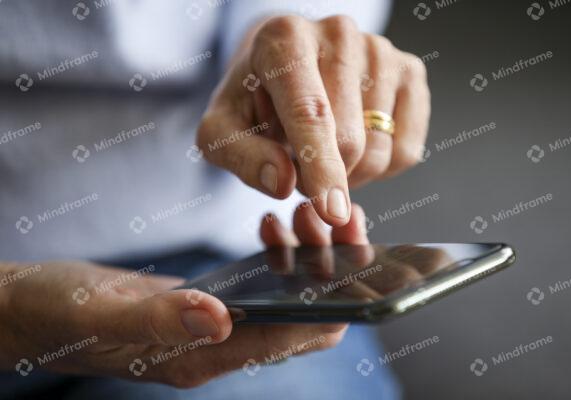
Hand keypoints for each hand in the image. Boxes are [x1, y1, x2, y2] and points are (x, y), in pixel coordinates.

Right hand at [0, 202, 367, 387]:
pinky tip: (273, 227)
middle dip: (332, 270)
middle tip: (336, 215)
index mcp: (205, 356)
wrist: (35, 308)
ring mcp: (216, 328)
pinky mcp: (208, 308)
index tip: (353, 245)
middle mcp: (220, 347)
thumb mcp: (103, 312)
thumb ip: (158, 318)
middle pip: (304, 318)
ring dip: (308, 259)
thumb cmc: (60, 313)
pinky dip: (278, 257)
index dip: (335, 298)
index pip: (296, 337)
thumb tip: (218, 317)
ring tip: (305, 213)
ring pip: (287, 299)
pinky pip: (261, 287)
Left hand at [197, 15, 429, 225]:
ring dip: (350, 174)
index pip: (310, 112)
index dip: (321, 167)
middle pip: (349, 140)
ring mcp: (381, 50)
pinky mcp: (410, 72)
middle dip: (323, 176)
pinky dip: (380, 168)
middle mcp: (339, 34)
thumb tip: (283, 183)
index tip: (330, 211)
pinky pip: (407, 150)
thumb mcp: (222, 130)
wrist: (283, 66)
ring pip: (380, 150)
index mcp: (285, 40)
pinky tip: (354, 148)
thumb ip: (243, 157)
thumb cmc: (252, 100)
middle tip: (298, 168)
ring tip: (323, 151)